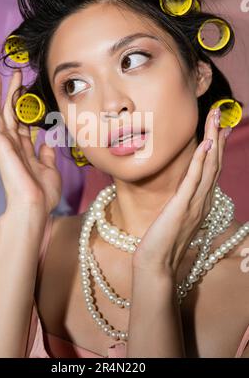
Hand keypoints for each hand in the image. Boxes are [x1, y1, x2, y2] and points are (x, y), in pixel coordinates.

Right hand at [0, 70, 61, 222]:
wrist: (35, 206)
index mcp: (25, 149)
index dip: (24, 107)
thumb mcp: (50, 169)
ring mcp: (4, 144)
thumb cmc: (43, 194)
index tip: (26, 92)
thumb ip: (46, 154)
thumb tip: (46, 142)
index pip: (22, 123)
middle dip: (12, 93)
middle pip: (10, 113)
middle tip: (15, 73)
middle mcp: (13, 144)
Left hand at [132, 106, 229, 275]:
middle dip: (217, 136)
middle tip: (220, 114)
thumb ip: (183, 201)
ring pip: (209, 166)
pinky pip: (194, 179)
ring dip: (213, 141)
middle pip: (215, 162)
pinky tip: (205, 145)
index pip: (212, 169)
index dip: (217, 147)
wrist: (156, 264)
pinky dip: (201, 160)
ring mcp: (195, 203)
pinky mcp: (183, 206)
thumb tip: (182, 188)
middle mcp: (203, 200)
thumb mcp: (175, 216)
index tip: (219, 128)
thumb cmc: (163, 241)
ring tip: (215, 120)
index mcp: (202, 202)